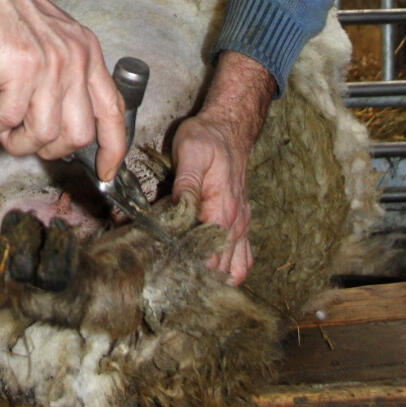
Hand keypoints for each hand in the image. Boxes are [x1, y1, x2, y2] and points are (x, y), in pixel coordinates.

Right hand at [0, 0, 126, 179]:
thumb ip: (60, 76)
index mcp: (88, 52)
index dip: (113, 150)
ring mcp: (52, 61)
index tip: (105, 172)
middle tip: (19, 136)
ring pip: (43, 134)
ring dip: (14, 138)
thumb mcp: (49, 39)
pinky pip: (10, 119)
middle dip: (45, 148)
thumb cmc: (2, 7)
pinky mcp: (22, 64)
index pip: (114, 113)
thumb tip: (54, 127)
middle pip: (77, 136)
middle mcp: (77, 57)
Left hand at [170, 50, 274, 284]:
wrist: (230, 128)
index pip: (205, 256)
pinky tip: (210, 268)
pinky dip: (229, 270)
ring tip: (188, 275)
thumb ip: (186, 184)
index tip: (162, 266)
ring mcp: (241, 226)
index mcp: (222, 210)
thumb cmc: (208, 139)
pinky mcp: (241, 224)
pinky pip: (243, 260)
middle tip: (167, 273)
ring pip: (233, 271)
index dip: (183, 265)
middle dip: (193, 275)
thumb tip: (178, 212)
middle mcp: (235, 224)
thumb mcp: (190, 152)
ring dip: (214, 278)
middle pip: (217, 269)